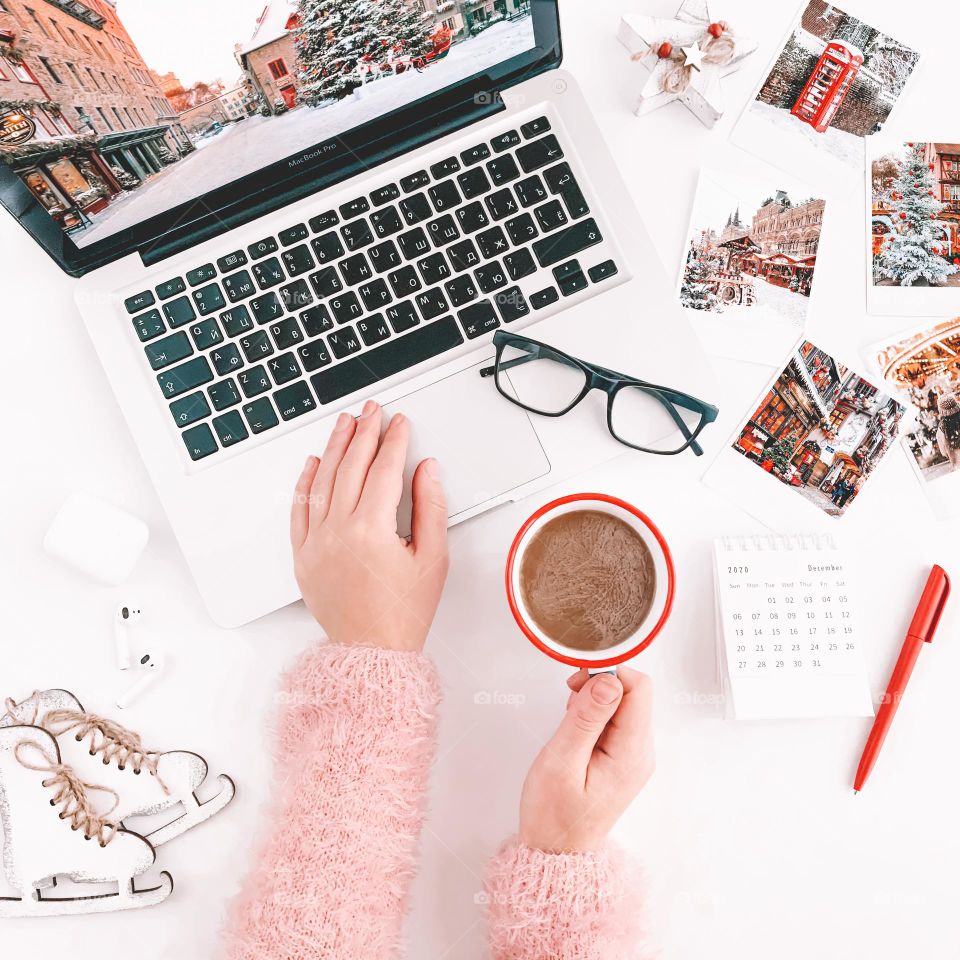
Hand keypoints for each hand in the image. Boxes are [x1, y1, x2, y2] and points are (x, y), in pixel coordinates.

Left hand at [290, 401, 448, 651]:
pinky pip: (299, 509)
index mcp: (371, 531)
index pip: (383, 470)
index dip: (393, 441)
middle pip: (350, 466)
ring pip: (322, 480)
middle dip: (364, 432)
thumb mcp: (432, 559)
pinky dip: (305, 482)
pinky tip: (313, 462)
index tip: (400, 423)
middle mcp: (338, 532)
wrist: (372, 652)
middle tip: (373, 411)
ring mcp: (316, 543)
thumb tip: (427, 470)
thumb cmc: (403, 612)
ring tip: (345, 423)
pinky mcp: (303, 555)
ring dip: (334, 447)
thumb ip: (430, 507)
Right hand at [519, 668, 653, 852]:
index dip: (608, 674)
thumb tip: (607, 680)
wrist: (555, 851)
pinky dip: (592, 716)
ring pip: (621, 703)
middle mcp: (640, 752)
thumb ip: (586, 718)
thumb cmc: (554, 815)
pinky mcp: (620, 757)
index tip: (578, 683)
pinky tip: (574, 734)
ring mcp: (632, 755)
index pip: (638, 688)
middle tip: (569, 704)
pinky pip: (613, 720)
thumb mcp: (562, 762)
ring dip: (593, 702)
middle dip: (598, 686)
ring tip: (569, 726)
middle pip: (632, 692)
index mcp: (632, 753)